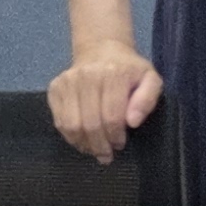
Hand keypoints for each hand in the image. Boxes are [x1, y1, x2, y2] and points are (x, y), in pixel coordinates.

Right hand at [47, 40, 161, 160]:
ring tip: (94, 149)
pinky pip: (59, 121)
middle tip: (106, 155)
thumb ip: (147, 100)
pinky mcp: (55, 88)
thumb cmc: (129, 70)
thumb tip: (132, 122)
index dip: (115, 136)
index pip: (111, 117)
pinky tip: (82, 139)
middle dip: (99, 146)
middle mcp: (86, 76)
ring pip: (71, 125)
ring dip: (83, 144)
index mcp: (113, 74)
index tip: (120, 144)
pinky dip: (70, 136)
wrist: (101, 50)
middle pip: (89, 124)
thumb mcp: (151, 80)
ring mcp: (67, 82)